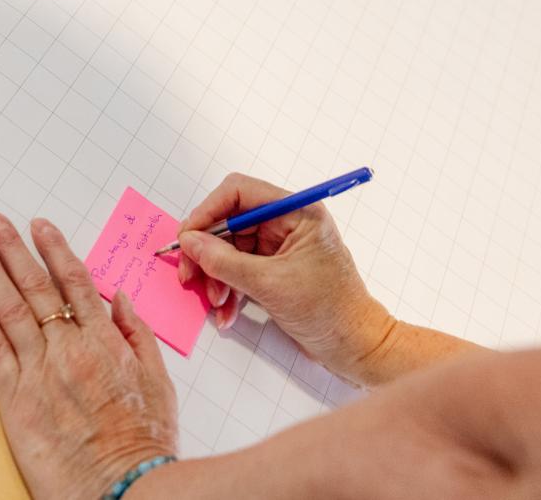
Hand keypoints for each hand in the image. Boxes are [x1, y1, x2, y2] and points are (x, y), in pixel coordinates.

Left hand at [0, 212, 177, 498]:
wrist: (125, 487)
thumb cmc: (145, 440)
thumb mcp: (158, 379)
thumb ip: (137, 334)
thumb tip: (117, 299)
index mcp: (105, 340)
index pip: (75, 281)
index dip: (54, 249)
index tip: (40, 226)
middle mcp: (69, 348)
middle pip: (37, 287)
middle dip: (14, 249)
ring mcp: (40, 373)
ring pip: (11, 310)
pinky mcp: (15, 401)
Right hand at [177, 173, 390, 385]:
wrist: (354, 347)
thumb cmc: (329, 311)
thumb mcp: (270, 284)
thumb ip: (225, 262)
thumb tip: (190, 242)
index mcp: (296, 212)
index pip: (239, 193)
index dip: (208, 211)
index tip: (186, 238)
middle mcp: (286, 223)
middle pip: (229, 222)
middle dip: (208, 252)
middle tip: (189, 276)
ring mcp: (279, 247)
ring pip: (229, 249)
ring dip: (216, 276)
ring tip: (217, 303)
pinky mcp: (274, 270)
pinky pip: (238, 270)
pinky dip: (228, 290)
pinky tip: (226, 313)